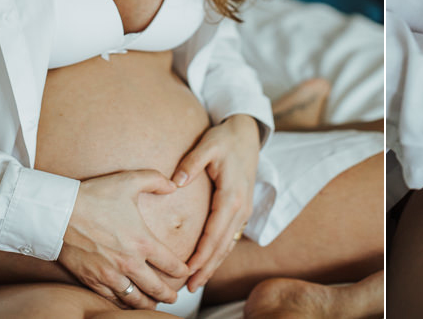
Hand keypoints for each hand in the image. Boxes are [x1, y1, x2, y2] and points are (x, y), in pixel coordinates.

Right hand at [58, 170, 190, 309]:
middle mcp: (129, 262)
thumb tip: (173, 185)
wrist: (59, 213)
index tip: (185, 273)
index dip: (181, 271)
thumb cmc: (95, 195)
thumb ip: (156, 180)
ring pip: (134, 298)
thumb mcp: (130, 180)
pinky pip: (111, 298)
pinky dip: (122, 303)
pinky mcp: (91, 280)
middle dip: (167, 295)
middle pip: (155, 288)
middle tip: (174, 298)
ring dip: (146, 304)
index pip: (170, 264)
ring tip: (153, 305)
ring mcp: (109, 274)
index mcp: (142, 241)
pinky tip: (126, 302)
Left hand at [172, 114, 260, 290]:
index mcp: (231, 194)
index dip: (202, 254)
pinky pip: (232, 236)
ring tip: (197, 283)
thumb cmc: (224, 138)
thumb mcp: (207, 145)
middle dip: (207, 268)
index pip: (215, 232)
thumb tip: (175, 182)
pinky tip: (210, 263)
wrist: (247, 133)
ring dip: (214, 264)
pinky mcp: (242, 208)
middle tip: (188, 288)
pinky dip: (221, 253)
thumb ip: (191, 163)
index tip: (187, 270)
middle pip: (223, 245)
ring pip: (229, 244)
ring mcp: (244, 209)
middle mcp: (240, 206)